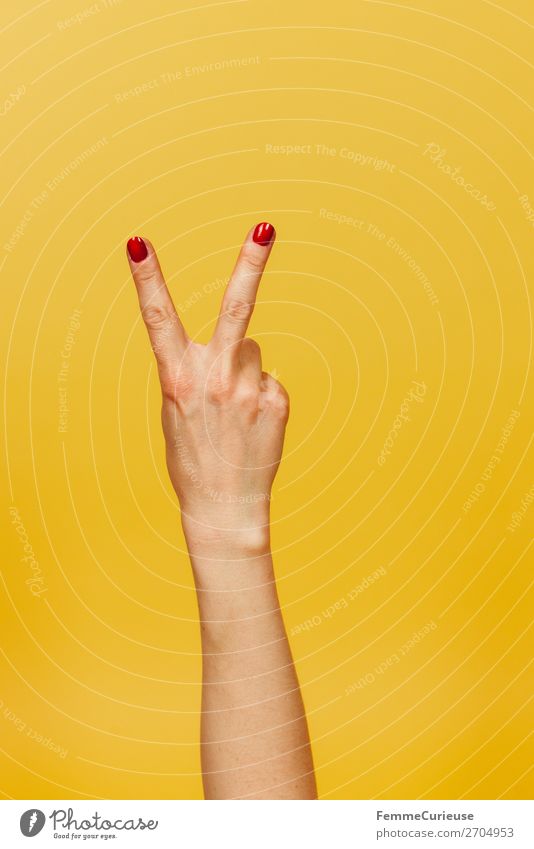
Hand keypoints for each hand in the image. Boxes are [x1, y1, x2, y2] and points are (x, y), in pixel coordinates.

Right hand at [127, 223, 288, 550]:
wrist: (224, 506)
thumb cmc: (192, 456)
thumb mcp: (175, 412)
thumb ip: (196, 372)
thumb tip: (239, 346)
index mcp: (177, 379)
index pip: (158, 320)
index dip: (146, 279)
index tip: (138, 242)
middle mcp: (214, 378)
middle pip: (236, 309)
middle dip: (251, 264)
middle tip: (266, 228)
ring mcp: (248, 390)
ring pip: (252, 350)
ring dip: (243, 370)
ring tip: (234, 411)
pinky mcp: (276, 401)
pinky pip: (267, 380)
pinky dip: (260, 394)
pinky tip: (251, 424)